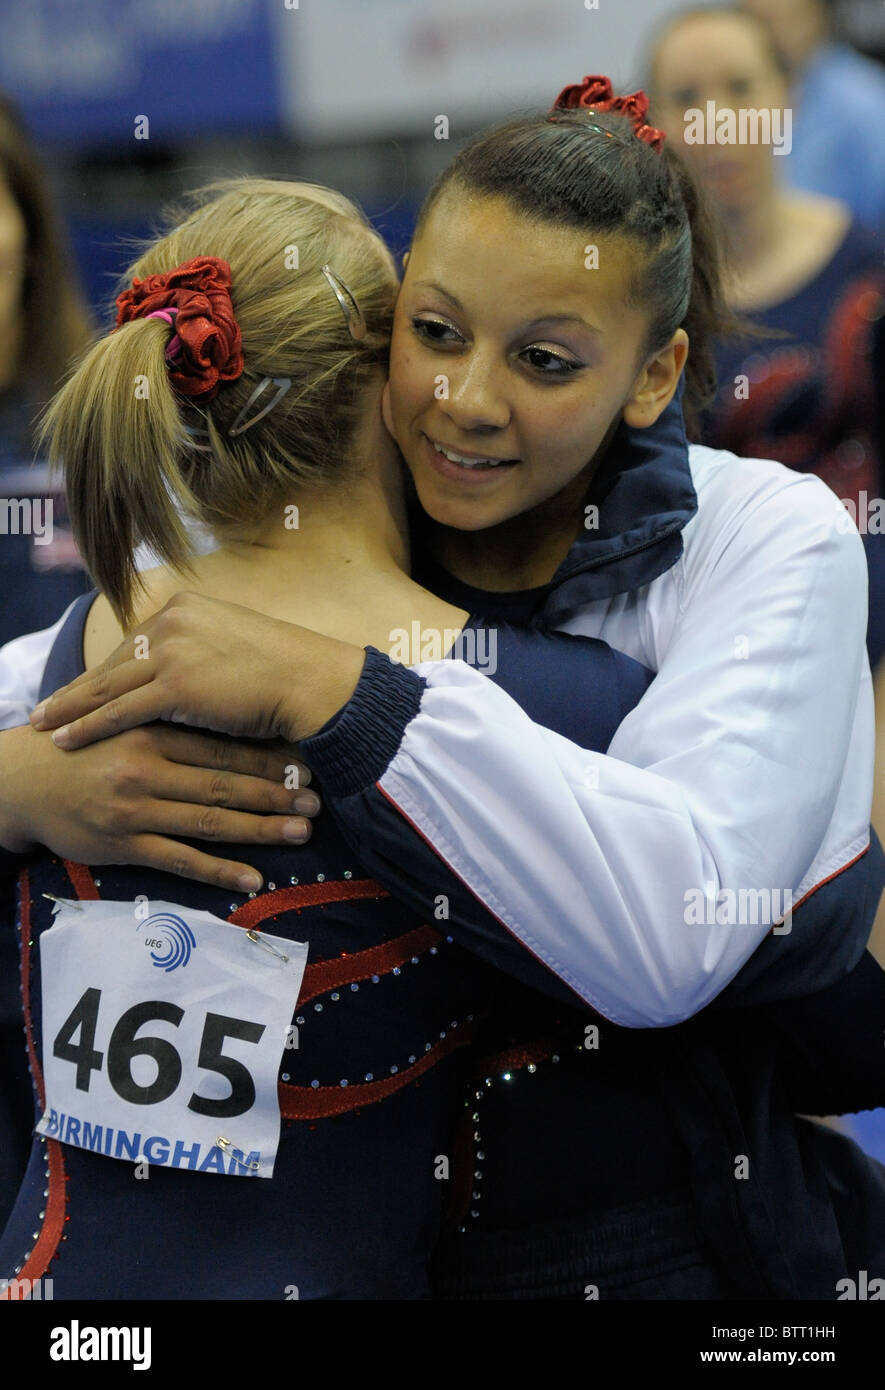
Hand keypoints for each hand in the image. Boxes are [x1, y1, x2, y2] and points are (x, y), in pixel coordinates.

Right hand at [0, 722, 320, 891]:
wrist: (22, 780)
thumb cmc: (83, 747)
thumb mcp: (123, 718)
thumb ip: (170, 716)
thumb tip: (229, 710)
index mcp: (152, 731)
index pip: (221, 745)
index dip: (266, 754)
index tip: (307, 760)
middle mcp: (148, 769)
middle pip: (224, 782)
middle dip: (275, 792)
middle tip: (317, 799)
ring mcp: (137, 809)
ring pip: (210, 820)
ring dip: (259, 828)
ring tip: (301, 833)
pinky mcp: (124, 844)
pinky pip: (181, 860)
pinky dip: (220, 871)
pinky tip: (253, 878)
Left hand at [28, 591, 365, 750]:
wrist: (310, 681)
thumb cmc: (284, 672)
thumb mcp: (235, 645)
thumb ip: (202, 650)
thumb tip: (186, 673)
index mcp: (185, 607)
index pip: (132, 643)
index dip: (104, 670)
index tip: (79, 687)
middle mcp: (172, 620)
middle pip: (113, 661)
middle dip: (77, 688)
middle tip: (46, 707)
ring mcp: (171, 650)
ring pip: (107, 685)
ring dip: (70, 708)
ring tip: (43, 724)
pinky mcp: (175, 684)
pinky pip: (120, 709)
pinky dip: (89, 725)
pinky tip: (66, 738)